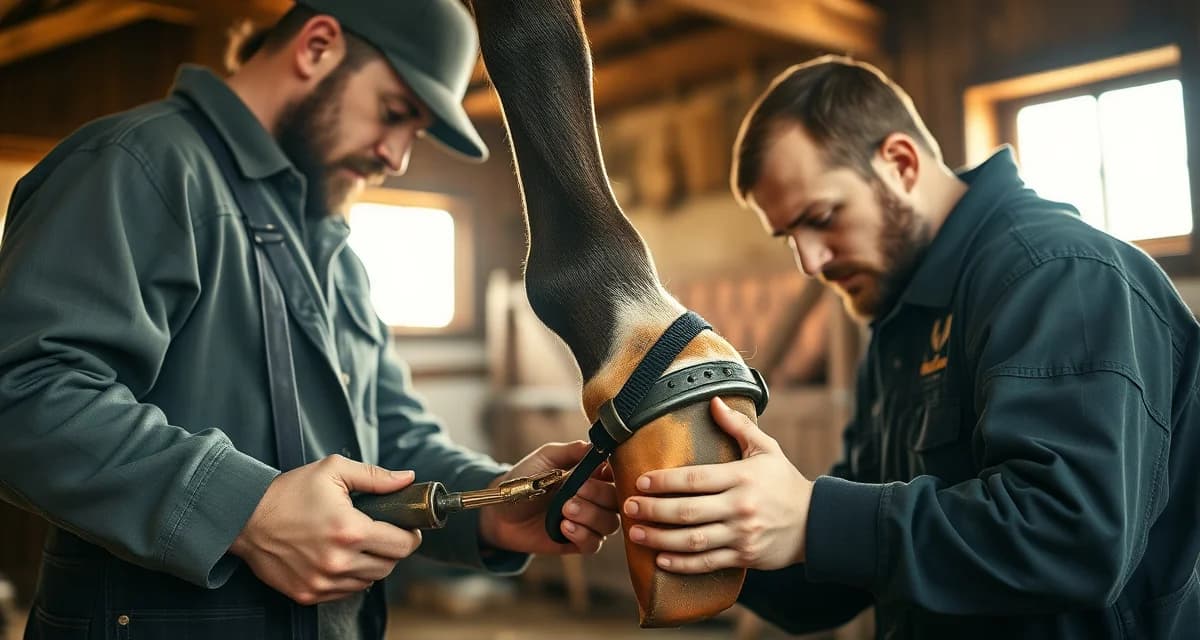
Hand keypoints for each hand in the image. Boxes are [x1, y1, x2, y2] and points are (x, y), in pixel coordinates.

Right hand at [230, 455, 421, 604]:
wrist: (245, 519)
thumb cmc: (288, 492)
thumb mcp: (333, 471)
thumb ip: (375, 477)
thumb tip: (407, 479)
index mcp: (349, 531)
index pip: (402, 546)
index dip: (410, 535)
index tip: (406, 527)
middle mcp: (338, 562)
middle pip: (389, 566)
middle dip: (391, 548)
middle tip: (382, 532)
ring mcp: (322, 582)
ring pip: (369, 581)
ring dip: (371, 564)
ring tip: (358, 544)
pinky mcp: (308, 594)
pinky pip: (345, 592)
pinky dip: (349, 577)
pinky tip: (339, 557)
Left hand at [479, 441, 619, 554]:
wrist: (500, 510)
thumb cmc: (524, 480)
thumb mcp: (545, 458)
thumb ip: (571, 451)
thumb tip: (594, 445)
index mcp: (592, 475)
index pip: (617, 475)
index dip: (614, 475)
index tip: (600, 472)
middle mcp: (595, 499)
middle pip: (616, 500)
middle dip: (599, 495)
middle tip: (576, 491)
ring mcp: (588, 522)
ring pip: (609, 523)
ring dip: (591, 516)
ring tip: (565, 509)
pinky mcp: (577, 542)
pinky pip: (594, 544)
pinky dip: (582, 535)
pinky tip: (564, 527)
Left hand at [624, 397, 813, 573]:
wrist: (816, 523)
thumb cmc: (785, 482)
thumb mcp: (766, 449)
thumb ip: (737, 426)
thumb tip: (713, 401)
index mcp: (742, 477)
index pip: (695, 479)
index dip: (664, 481)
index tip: (640, 482)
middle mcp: (740, 507)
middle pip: (687, 511)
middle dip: (653, 510)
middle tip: (628, 507)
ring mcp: (741, 535)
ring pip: (693, 540)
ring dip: (660, 538)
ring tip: (635, 533)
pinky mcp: (743, 557)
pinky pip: (707, 562)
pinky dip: (682, 563)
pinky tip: (661, 558)